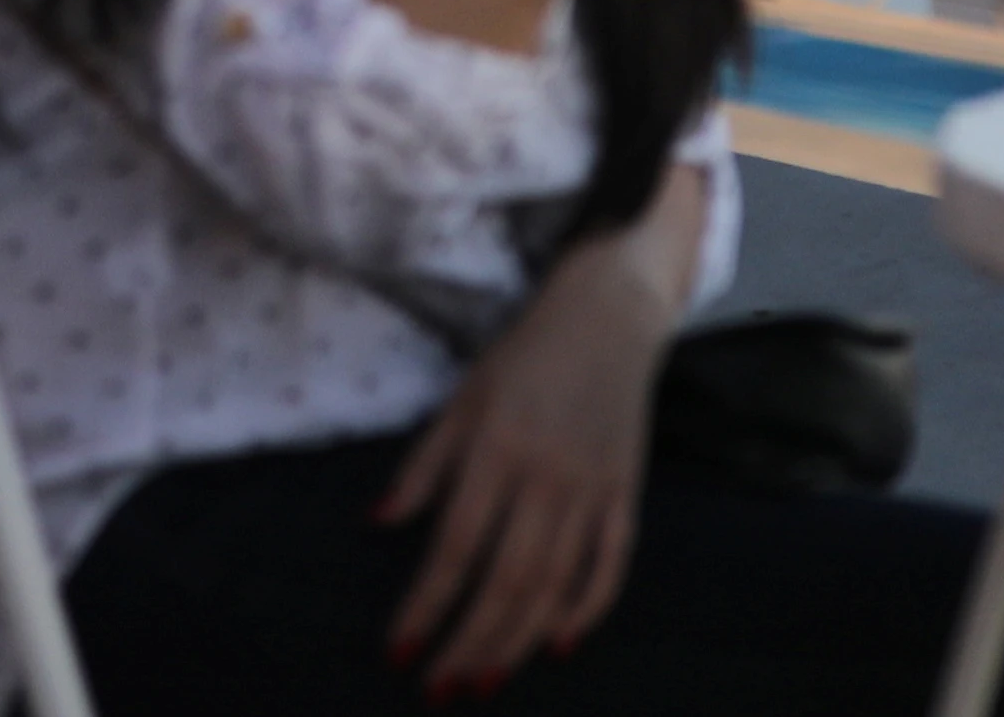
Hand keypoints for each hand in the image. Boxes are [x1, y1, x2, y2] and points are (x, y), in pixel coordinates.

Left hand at [376, 223, 678, 690]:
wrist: (605, 323)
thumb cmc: (519, 363)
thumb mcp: (459, 403)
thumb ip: (422, 468)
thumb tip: (377, 526)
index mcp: (493, 452)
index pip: (453, 548)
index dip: (425, 606)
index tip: (398, 651)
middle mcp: (545, 478)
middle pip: (506, 580)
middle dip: (469, 641)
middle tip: (440, 687)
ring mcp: (592, 491)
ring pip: (554, 585)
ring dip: (517, 639)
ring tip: (484, 679)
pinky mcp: (626, 496)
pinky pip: (609, 566)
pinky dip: (585, 609)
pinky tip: (555, 644)